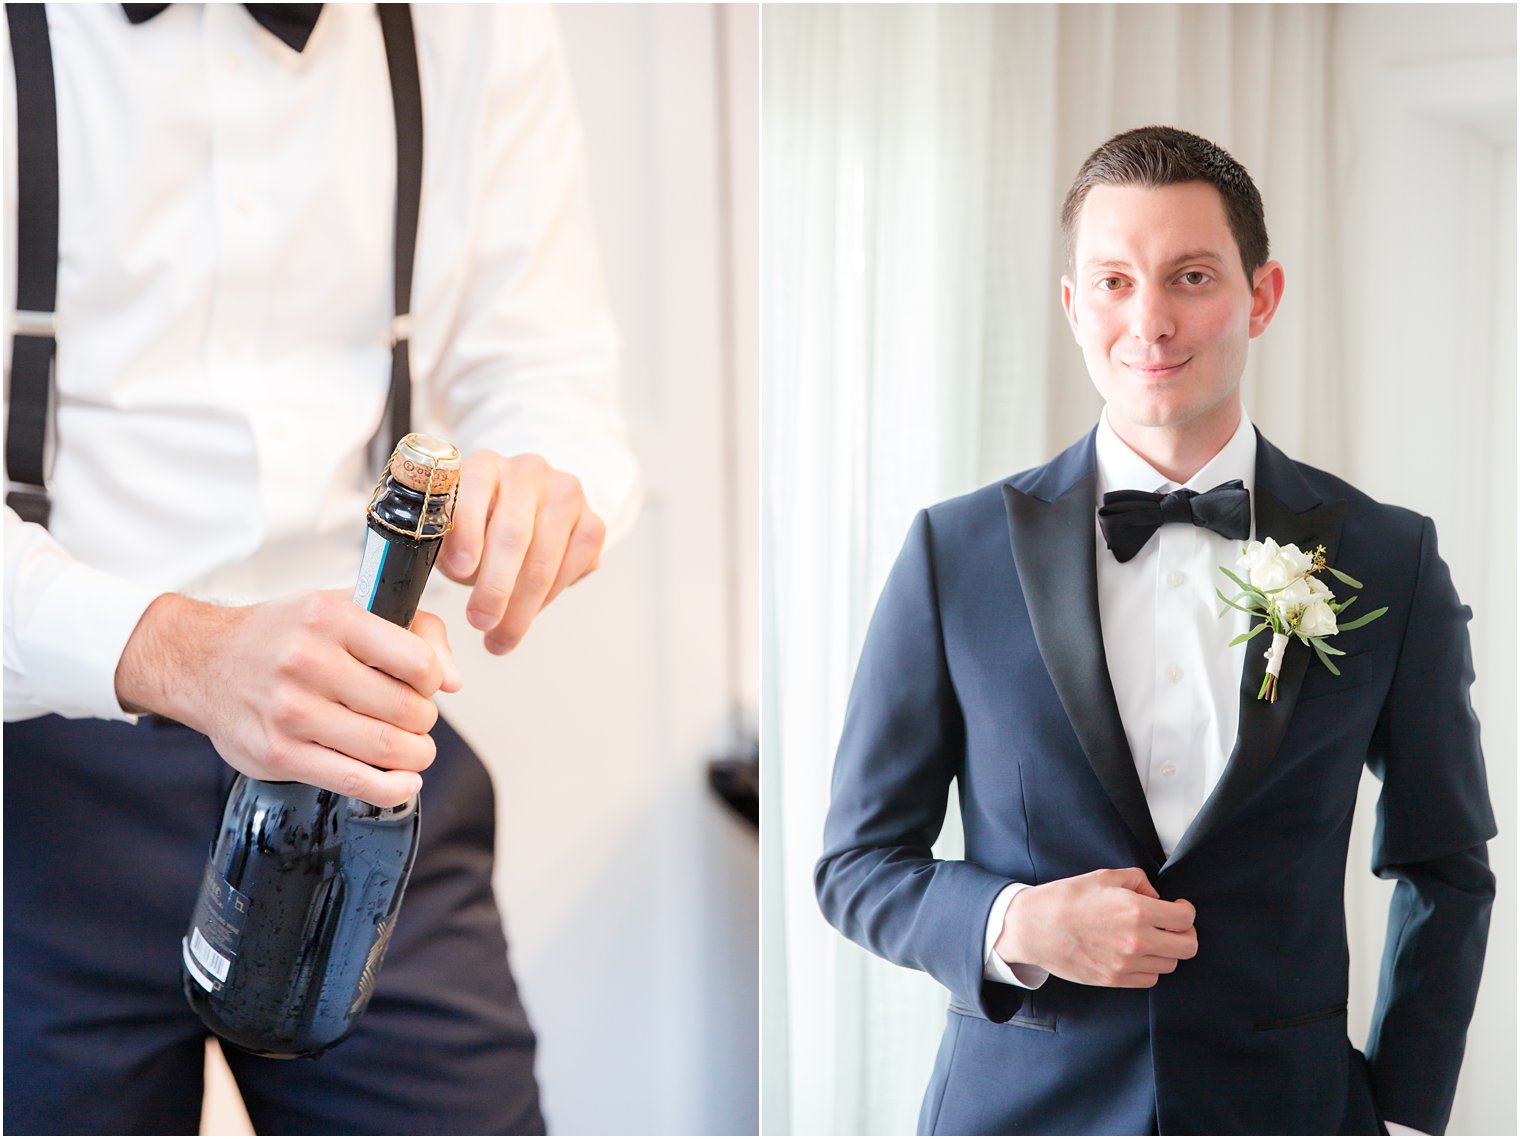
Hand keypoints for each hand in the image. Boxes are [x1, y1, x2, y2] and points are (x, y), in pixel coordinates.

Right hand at [115, 591, 461, 806]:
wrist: (202, 662)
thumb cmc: (283, 635)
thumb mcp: (345, 607)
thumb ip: (413, 630)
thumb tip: (454, 680)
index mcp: (332, 617)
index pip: (418, 661)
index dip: (434, 680)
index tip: (427, 685)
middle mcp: (309, 661)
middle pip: (405, 709)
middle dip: (425, 720)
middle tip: (417, 719)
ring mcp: (291, 711)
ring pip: (385, 747)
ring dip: (415, 755)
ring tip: (412, 748)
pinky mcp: (279, 754)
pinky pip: (354, 781)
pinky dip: (392, 787)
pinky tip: (402, 780)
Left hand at [437, 451, 605, 654]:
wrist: (531, 508)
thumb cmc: (481, 525)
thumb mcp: (452, 528)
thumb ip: (446, 544)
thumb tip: (455, 572)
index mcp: (484, 465)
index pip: (475, 492)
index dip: (466, 533)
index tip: (459, 571)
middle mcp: (528, 471)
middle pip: (513, 534)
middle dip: (495, 587)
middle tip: (480, 622)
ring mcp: (565, 493)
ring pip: (544, 558)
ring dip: (522, 606)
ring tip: (501, 636)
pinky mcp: (592, 521)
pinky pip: (573, 566)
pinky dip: (549, 597)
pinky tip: (529, 612)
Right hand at [994, 868, 1196, 987]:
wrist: (1034, 927)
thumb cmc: (1065, 899)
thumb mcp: (1104, 877)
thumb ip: (1138, 881)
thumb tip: (1156, 897)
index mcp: (1137, 910)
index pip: (1185, 918)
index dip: (1186, 910)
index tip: (1179, 907)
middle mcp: (1137, 940)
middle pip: (1187, 947)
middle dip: (1184, 933)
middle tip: (1172, 925)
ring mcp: (1126, 964)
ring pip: (1170, 964)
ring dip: (1165, 950)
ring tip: (1149, 937)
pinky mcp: (1115, 980)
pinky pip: (1149, 978)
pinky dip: (1148, 966)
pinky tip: (1135, 953)